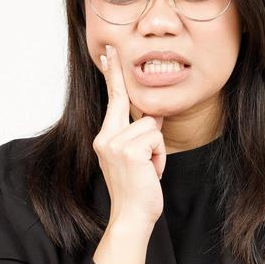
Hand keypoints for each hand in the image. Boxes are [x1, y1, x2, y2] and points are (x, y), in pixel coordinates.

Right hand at [93, 43, 165, 226]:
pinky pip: (156, 138)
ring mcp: (114, 143)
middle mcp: (105, 138)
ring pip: (150, 125)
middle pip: (122, 99)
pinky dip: (160, 156)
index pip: (112, 102)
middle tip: (111, 46)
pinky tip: (151, 172)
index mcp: (105, 138)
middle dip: (117, 73)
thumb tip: (152, 117)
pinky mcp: (128, 150)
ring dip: (157, 149)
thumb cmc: (137, 191)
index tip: (108, 54)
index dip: (112, 77)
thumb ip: (139, 136)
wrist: (132, 216)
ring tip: (149, 169)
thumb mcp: (137, 159)